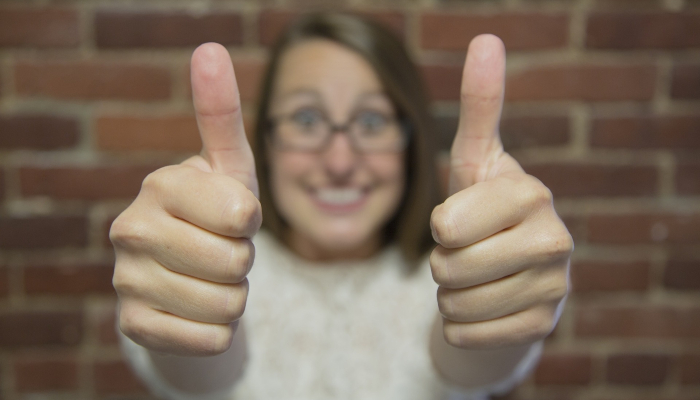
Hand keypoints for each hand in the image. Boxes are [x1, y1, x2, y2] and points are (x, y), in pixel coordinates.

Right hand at [110, 43, 260, 355]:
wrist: (187, 272)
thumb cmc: (216, 212)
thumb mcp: (229, 166)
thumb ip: (221, 113)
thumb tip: (210, 48)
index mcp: (160, 184)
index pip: (242, 215)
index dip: (250, 221)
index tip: (231, 215)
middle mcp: (130, 230)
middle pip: (236, 264)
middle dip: (243, 261)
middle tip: (220, 248)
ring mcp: (126, 281)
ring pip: (227, 306)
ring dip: (233, 296)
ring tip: (209, 277)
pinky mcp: (133, 326)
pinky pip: (209, 340)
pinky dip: (217, 331)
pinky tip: (195, 309)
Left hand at [429, 35, 572, 349]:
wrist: (511, 273)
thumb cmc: (483, 210)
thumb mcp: (476, 160)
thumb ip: (480, 106)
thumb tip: (487, 38)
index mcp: (530, 193)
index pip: (445, 225)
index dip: (440, 226)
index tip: (462, 219)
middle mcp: (554, 238)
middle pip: (447, 268)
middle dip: (441, 263)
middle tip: (467, 252)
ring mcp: (554, 287)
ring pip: (454, 304)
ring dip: (450, 294)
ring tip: (477, 276)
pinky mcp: (543, 326)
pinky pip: (466, 334)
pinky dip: (460, 325)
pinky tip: (485, 306)